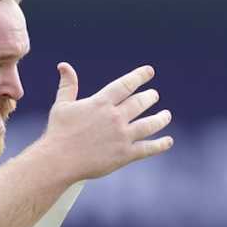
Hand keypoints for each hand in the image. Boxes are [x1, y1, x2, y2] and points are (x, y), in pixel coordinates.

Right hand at [37, 63, 173, 182]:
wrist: (59, 160)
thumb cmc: (58, 132)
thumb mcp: (62, 105)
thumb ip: (68, 85)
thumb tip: (64, 65)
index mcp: (102, 102)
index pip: (126, 84)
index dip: (140, 76)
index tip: (149, 72)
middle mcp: (115, 117)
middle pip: (140, 102)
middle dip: (150, 97)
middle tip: (154, 95)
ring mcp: (122, 136)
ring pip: (150, 124)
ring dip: (161, 118)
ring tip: (166, 115)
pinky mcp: (125, 154)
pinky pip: (148, 148)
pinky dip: (160, 145)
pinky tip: (168, 141)